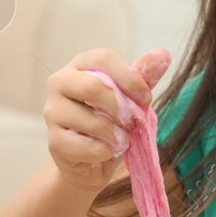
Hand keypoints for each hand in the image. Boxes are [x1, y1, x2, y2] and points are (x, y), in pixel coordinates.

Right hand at [43, 48, 169, 193]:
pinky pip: (88, 146)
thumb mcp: (128, 99)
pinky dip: (105, 152)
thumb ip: (142, 77)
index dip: (129, 77)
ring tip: (121, 140)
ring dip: (116, 135)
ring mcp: (52, 112)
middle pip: (93, 87)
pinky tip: (105, 152)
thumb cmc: (108, 123)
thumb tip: (163, 54)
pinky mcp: (53, 141)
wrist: (88, 162)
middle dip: (120, 108)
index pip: (103, 58)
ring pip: (92, 121)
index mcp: (79, 65)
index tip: (146, 98)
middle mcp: (59, 83)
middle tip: (133, 122)